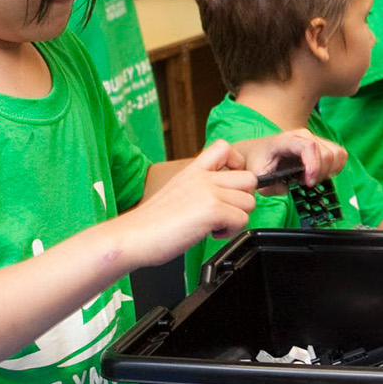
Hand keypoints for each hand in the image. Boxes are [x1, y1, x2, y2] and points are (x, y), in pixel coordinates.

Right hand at [113, 141, 256, 267]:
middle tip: (225, 212)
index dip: (237, 164)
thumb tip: (223, 195)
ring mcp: (209, 192)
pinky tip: (210, 233)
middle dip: (243, 199)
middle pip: (249, 179)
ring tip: (214, 225)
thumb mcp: (178, 191)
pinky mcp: (213, 210)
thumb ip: (200, 187)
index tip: (229, 184)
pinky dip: (230, 232)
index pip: (225, 147)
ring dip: (237, 218)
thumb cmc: (151, 222)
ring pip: (249, 202)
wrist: (133, 236)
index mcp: (193, 170)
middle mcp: (203, 178)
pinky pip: (242, 220)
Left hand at [234, 129, 347, 193]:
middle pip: (327, 154)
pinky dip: (334, 169)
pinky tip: (318, 174)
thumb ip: (271, 186)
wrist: (258, 152)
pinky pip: (340, 156)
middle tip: (304, 183)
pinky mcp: (323, 145)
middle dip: (319, 174)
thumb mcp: (258, 177)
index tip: (308, 183)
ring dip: (328, 172)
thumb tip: (287, 188)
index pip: (309, 146)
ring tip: (310, 178)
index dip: (314, 166)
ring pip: (337, 155)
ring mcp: (315, 139)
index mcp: (287, 140)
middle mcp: (304, 135)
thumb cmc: (259, 162)